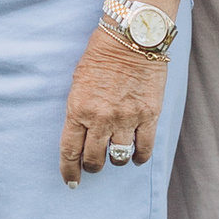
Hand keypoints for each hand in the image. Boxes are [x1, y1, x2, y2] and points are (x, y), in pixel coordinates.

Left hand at [59, 15, 174, 183]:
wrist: (132, 37)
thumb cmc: (101, 55)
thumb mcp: (79, 81)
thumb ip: (79, 110)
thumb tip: (81, 134)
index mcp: (78, 109)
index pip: (70, 151)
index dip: (69, 171)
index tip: (71, 181)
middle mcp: (101, 118)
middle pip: (94, 159)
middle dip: (91, 166)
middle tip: (93, 165)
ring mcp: (126, 118)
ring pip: (118, 157)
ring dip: (114, 160)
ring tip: (114, 156)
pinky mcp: (149, 115)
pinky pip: (144, 148)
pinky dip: (139, 157)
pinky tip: (135, 156)